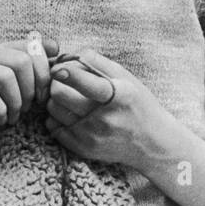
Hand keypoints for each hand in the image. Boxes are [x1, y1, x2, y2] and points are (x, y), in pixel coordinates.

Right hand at [0, 32, 59, 165]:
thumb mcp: (19, 91)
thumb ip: (35, 71)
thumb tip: (57, 48)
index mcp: (0, 51)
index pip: (32, 46)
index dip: (44, 72)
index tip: (44, 95)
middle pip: (21, 61)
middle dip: (31, 90)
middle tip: (28, 109)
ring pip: (5, 77)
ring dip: (15, 103)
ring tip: (13, 117)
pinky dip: (0, 111)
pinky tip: (0, 121)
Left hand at [44, 47, 173, 168]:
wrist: (151, 142)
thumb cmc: (137, 103)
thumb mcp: (125, 77)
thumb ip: (96, 61)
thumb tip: (65, 56)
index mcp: (119, 96)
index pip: (88, 84)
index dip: (68, 73)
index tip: (58, 68)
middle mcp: (105, 118)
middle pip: (60, 94)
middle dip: (56, 83)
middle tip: (62, 81)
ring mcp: (92, 136)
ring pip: (53, 110)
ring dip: (56, 100)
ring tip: (70, 98)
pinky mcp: (82, 148)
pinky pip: (53, 127)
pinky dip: (57, 118)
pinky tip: (72, 115)